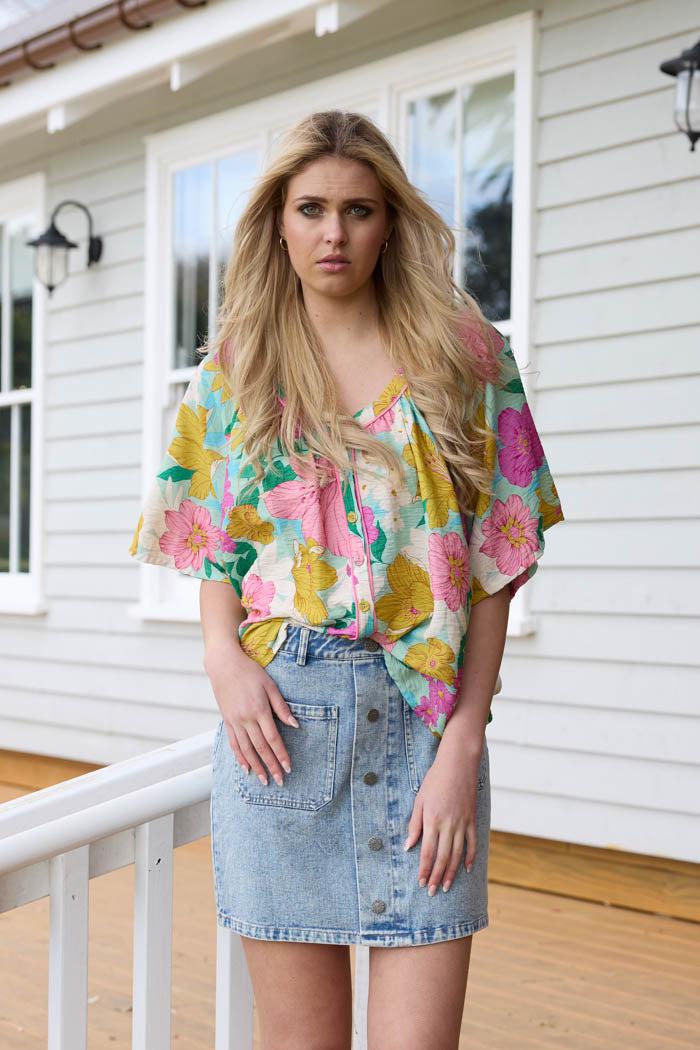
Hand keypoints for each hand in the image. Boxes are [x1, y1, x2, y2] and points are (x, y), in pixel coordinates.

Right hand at [205, 640, 298, 785]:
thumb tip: (295, 725)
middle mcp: (246, 719)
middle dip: (271, 766)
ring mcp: (235, 721)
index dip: (281, 754)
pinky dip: (240, 757)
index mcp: (259, 710)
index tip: (288, 767)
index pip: (273, 738)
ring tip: (264, 780)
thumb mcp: (270, 686)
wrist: (224, 665)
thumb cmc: (250, 672)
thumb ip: (282, 707)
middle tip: (280, 781)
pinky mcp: (227, 721)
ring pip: (246, 750)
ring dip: (256, 766)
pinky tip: (246, 768)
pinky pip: (234, 744)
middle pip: (260, 748)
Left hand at [403, 740, 482, 894]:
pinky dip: (470, 857)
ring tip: (445, 887)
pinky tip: (467, 869)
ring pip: (457, 854)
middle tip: (431, 892)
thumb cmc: (434, 780)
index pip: (427, 852)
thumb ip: (414, 824)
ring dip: (451, 873)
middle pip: (442, 858)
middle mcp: (448, 825)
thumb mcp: (419, 800)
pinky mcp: (471, 819)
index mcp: (432, 820)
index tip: (420, 882)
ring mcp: (462, 823)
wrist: (457, 764)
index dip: (423, 869)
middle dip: (435, 877)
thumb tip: (408, 846)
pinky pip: (472, 843)